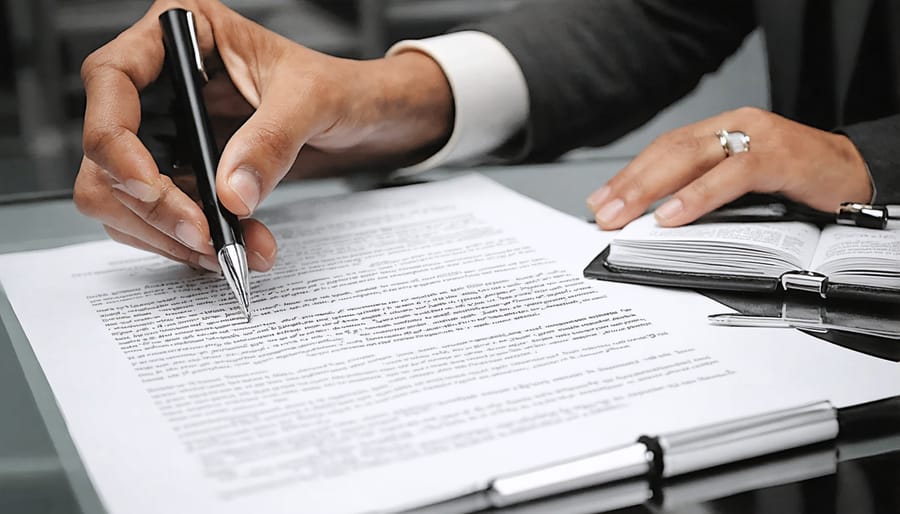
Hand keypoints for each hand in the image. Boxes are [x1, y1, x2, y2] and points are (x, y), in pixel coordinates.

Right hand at [74, 0, 452, 270]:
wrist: (365, 118)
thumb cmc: (341, 87)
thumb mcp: (313, 101)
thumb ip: (272, 140)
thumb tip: (230, 193)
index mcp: (180, 33)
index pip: (110, 79)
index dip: (116, 140)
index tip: (151, 187)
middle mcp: (160, 80)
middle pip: (107, 152)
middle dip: (154, 206)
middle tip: (209, 238)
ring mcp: (165, 129)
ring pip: (122, 196)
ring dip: (172, 235)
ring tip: (235, 248)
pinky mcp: (181, 170)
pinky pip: (156, 218)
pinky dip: (187, 242)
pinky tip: (232, 244)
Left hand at [586, 107, 873, 228]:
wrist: (856, 176)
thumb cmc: (798, 183)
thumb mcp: (742, 188)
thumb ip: (704, 195)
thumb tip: (655, 222)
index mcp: (722, 132)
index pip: (664, 150)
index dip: (629, 175)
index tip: (600, 201)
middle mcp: (735, 127)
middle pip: (670, 152)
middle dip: (630, 184)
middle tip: (602, 213)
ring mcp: (758, 138)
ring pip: (692, 158)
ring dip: (651, 189)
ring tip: (624, 215)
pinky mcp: (781, 157)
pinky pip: (732, 176)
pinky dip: (698, 197)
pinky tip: (673, 216)